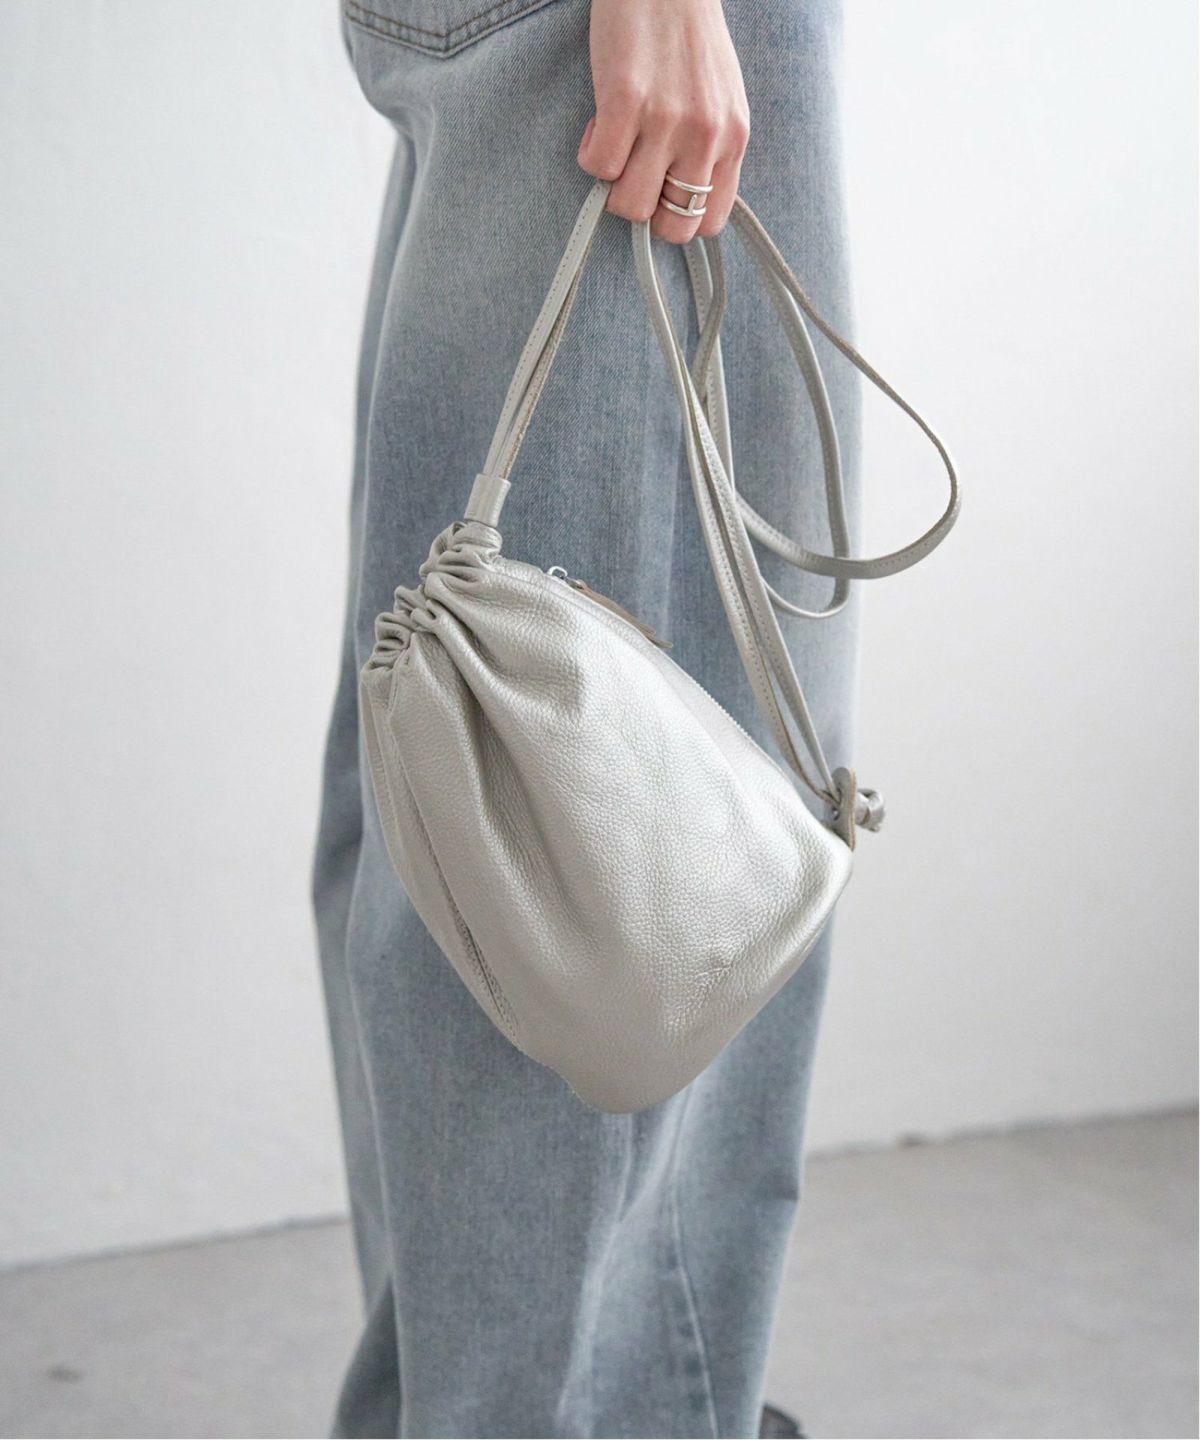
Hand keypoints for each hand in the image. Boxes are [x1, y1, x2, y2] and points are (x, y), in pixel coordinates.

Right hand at [577, 0, 749, 242]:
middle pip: (671, 227)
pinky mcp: (625, 101)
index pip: (709, 222)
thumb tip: (681, 198)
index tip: (662, 193)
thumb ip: (710, 150)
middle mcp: (706, 135)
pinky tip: (599, 123)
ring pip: (630, 205)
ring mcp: (666, 120)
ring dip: (613, 184)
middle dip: (646, 209)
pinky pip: (599, 167)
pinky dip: (590, 153)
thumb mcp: (721, 101)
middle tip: (634, 173)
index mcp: (733, 139)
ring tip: (617, 142)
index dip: (678, 217)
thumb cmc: (688, 38)